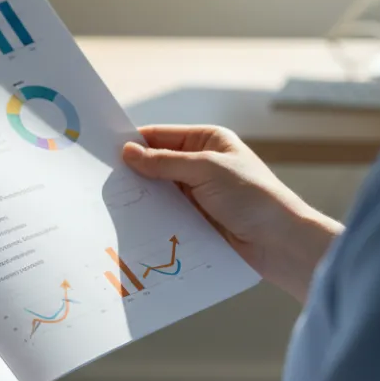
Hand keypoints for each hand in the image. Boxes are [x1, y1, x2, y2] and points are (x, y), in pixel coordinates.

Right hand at [122, 125, 342, 301]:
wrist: (280, 244)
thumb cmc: (253, 197)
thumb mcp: (207, 170)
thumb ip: (165, 162)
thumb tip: (128, 152)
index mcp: (207, 141)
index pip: (160, 136)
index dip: (133, 142)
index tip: (102, 150)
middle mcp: (200, 165)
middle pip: (155, 164)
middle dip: (132, 172)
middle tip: (98, 180)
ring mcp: (197, 194)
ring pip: (157, 192)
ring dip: (139, 198)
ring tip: (108, 203)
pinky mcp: (194, 221)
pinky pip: (164, 215)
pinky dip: (149, 218)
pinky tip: (129, 222)